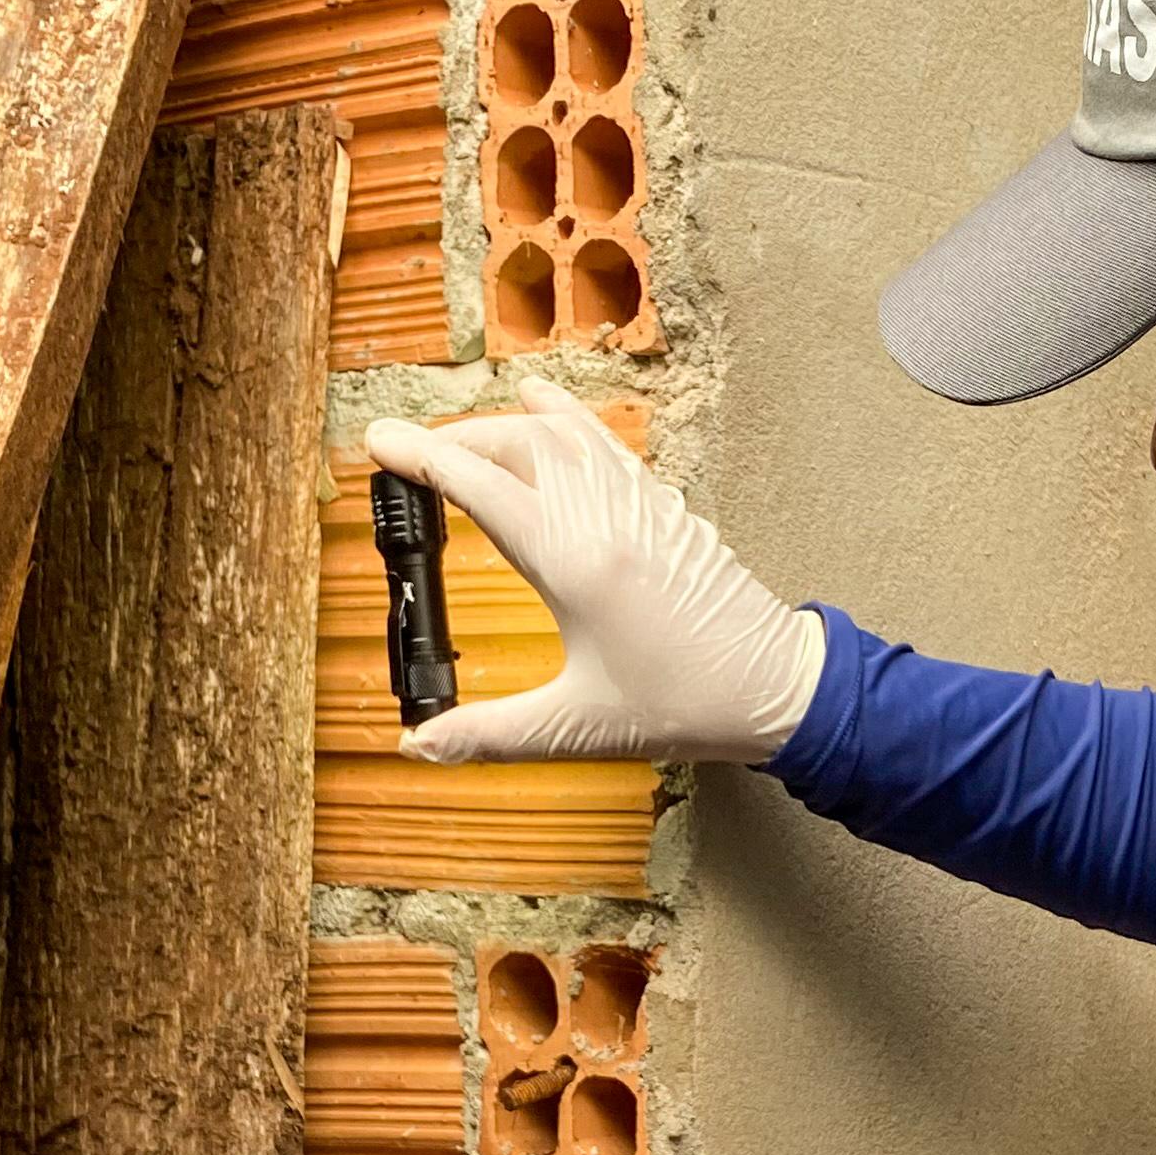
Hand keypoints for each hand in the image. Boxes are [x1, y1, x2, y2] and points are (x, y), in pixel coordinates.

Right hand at [363, 379, 824, 764]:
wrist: (775, 688)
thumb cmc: (684, 704)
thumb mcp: (576, 727)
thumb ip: (491, 732)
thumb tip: (421, 743)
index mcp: (574, 562)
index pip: (480, 487)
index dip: (423, 459)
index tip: (381, 442)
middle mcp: (605, 518)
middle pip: (515, 446)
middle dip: (456, 440)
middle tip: (412, 453)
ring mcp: (639, 505)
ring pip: (562, 435)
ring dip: (506, 425)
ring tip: (465, 430)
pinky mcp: (664, 508)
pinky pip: (604, 444)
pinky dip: (567, 420)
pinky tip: (551, 411)